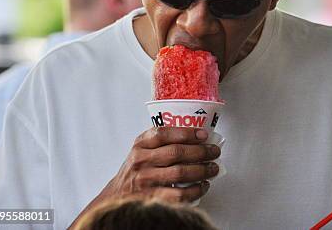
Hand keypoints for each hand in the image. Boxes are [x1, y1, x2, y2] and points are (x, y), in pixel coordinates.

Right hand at [69, 127, 219, 227]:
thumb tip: (199, 137)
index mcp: (140, 144)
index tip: (204, 134)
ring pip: (180, 173)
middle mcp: (142, 161)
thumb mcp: (143, 149)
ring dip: (202, 170)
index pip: (164, 133)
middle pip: (176, 153)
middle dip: (201, 151)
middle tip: (214, 152)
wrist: (117, 194)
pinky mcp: (152, 198)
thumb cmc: (137, 169)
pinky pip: (179, 194)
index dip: (187, 132)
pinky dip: (196, 190)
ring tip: (213, 168)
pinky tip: (203, 185)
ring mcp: (146, 180)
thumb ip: (162, 141)